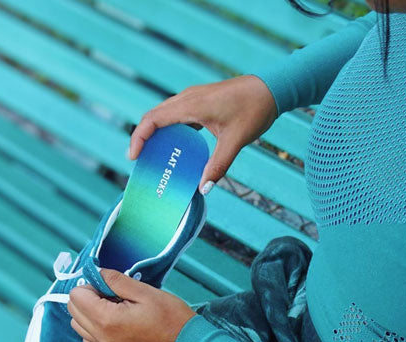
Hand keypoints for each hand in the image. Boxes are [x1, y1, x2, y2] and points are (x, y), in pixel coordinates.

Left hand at [67, 270, 196, 341]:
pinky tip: (113, 318)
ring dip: (89, 310)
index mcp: (106, 320)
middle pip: (73, 310)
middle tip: (113, 292)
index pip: (76, 295)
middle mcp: (100, 336)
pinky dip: (93, 324)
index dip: (91, 284)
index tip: (111, 284)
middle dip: (88, 296)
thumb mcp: (144, 291)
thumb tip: (97, 273)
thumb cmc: (170, 317)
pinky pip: (88, 336)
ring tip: (114, 305)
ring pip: (77, 323)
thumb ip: (115, 280)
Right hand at [128, 75, 277, 192]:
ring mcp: (194, 99)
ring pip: (165, 116)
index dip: (139, 138)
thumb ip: (218, 165)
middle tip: (141, 162)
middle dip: (143, 138)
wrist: (272, 88)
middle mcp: (187, 98)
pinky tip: (178, 149)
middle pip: (154, 117)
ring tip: (156, 157)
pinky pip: (178, 116)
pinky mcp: (201, 102)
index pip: (153, 120)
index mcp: (191, 105)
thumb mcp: (235, 141)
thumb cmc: (254, 109)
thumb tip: (203, 188)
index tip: (133, 157)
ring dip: (157, 135)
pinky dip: (172, 132)